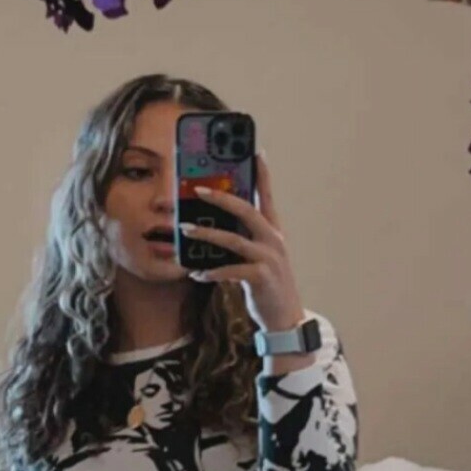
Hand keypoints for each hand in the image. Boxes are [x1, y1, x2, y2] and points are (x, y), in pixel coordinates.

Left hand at [180, 151, 305, 334]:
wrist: (284, 319)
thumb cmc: (267, 286)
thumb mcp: (258, 258)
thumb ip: (243, 240)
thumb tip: (215, 227)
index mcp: (273, 232)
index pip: (267, 196)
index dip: (262, 173)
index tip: (255, 151)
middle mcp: (273, 241)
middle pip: (247, 210)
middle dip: (222, 197)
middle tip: (198, 189)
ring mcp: (268, 258)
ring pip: (234, 239)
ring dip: (207, 233)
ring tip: (185, 229)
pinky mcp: (261, 278)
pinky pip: (231, 270)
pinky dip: (212, 271)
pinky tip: (197, 273)